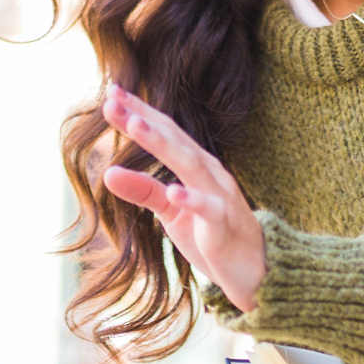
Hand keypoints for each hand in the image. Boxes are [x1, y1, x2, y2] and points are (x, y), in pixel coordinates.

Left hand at [100, 84, 266, 312]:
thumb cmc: (212, 235)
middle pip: (174, 139)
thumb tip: (108, 173)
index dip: (139, 111)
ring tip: (135, 125)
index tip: (111, 92)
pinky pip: (209, 209)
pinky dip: (192, 199)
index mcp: (197, 165)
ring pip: (189, 164)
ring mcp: (220, 195)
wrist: (256, 270)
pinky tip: (174, 192)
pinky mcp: (224, 224)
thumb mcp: (171, 212)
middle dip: (143, 118)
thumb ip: (144, 190)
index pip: (166, 131)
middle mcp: (209, 172)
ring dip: (162, 143)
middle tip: (112, 99)